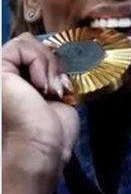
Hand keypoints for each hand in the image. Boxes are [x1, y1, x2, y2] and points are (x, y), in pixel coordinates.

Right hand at [2, 33, 79, 193]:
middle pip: (32, 45)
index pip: (34, 53)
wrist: (39, 150)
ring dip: (49, 64)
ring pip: (28, 42)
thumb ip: (50, 76)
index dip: (53, 63)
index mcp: (14, 84)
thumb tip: (59, 59)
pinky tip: (42, 87)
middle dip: (53, 64)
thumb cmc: (50, 134)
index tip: (61, 88)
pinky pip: (23, 45)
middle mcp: (4, 77)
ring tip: (50, 91)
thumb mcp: (55, 96)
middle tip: (57, 90)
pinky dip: (41, 62)